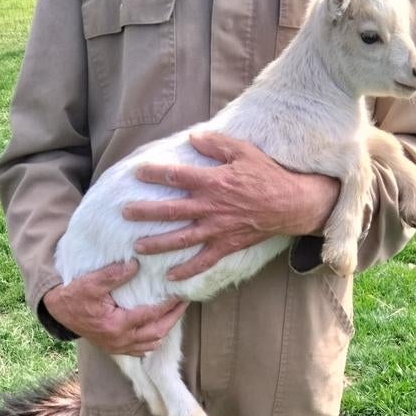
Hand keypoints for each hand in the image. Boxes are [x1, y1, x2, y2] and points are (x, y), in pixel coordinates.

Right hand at [42, 261, 187, 355]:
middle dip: (173, 317)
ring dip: (165, 329)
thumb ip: (113, 274)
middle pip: (157, 332)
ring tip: (175, 313)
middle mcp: (120, 340)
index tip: (180, 293)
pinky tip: (159, 329)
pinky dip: (153, 341)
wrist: (58, 311)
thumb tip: (136, 264)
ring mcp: (118, 347)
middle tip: (185, 303)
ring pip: (151, 343)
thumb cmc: (74, 295)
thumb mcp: (91, 282)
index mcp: (116, 325)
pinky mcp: (115, 348)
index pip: (151, 315)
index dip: (168, 305)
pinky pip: (140, 350)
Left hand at [123, 132, 339, 280]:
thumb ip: (216, 144)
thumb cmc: (267, 175)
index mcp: (213, 182)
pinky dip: (187, 271)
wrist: (290, 204)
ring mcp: (218, 229)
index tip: (138, 172)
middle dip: (146, 212)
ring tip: (138, 247)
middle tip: (125, 213)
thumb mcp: (243, 151)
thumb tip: (193, 137)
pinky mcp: (227, 245)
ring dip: (159, 244)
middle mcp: (211, 207)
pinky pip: (204, 261)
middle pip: (172, 211)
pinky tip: (170, 278)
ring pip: (182, 239)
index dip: (156, 174)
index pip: (177, 177)